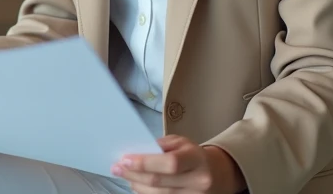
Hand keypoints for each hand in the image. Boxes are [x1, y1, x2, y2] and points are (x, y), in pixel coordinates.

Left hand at [112, 136, 244, 193]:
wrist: (216, 174)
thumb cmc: (192, 155)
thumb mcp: (180, 142)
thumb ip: (160, 146)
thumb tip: (136, 152)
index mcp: (196, 159)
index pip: (170, 163)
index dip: (145, 163)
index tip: (125, 159)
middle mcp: (198, 180)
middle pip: (160, 182)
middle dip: (134, 175)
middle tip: (117, 168)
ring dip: (137, 185)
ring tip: (126, 176)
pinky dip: (146, 193)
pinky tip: (137, 185)